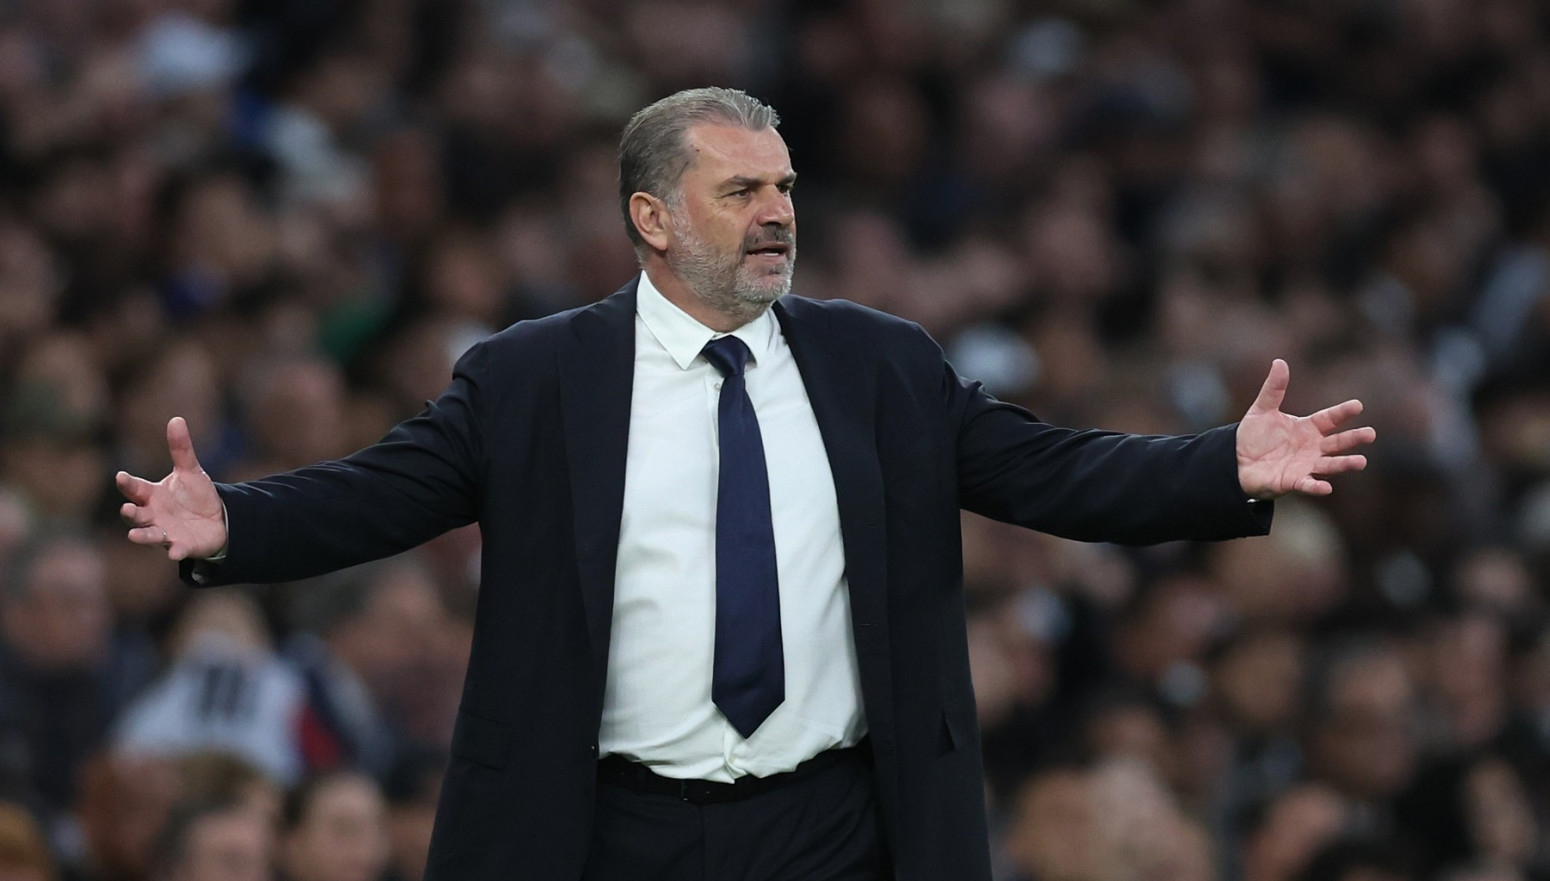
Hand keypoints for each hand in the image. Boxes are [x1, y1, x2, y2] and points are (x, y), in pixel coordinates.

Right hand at [117, 417, 227, 560]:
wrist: (216, 518)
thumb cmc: (194, 495)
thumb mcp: (190, 470)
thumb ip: (181, 448)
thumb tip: (177, 418)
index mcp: (152, 496)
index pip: (135, 489)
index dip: (128, 483)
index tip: (121, 476)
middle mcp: (153, 515)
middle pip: (136, 515)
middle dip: (131, 513)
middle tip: (128, 509)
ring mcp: (165, 532)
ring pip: (149, 535)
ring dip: (142, 536)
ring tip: (134, 536)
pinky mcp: (181, 546)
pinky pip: (175, 550)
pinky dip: (174, 552)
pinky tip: (174, 553)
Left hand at [1236, 359, 1374, 498]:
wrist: (1236, 461)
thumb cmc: (1254, 436)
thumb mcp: (1262, 410)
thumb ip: (1273, 389)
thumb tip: (1279, 362)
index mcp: (1308, 428)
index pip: (1330, 419)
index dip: (1342, 412)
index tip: (1357, 405)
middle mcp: (1312, 447)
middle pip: (1337, 443)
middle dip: (1353, 438)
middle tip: (1370, 434)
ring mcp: (1306, 466)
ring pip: (1330, 465)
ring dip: (1345, 464)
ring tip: (1361, 462)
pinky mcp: (1293, 482)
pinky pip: (1308, 485)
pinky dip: (1316, 487)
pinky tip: (1326, 487)